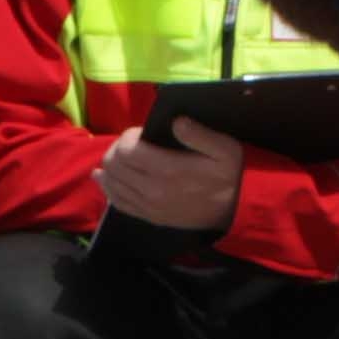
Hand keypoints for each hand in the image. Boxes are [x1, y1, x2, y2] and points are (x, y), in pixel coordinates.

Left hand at [92, 121, 248, 231]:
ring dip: (109, 167)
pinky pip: (118, 202)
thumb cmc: (229, 176)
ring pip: (112, 183)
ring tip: (117, 157)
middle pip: (115, 165)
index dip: (127, 136)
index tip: (139, 132)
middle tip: (128, 143)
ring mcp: (149, 206)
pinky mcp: (149, 217)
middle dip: (116, 149)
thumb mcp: (225, 149)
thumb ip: (199, 134)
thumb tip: (176, 121)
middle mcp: (153, 189)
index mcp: (169, 169)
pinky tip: (104, 178)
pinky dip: (108, 188)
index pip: (128, 149)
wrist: (234, 211)